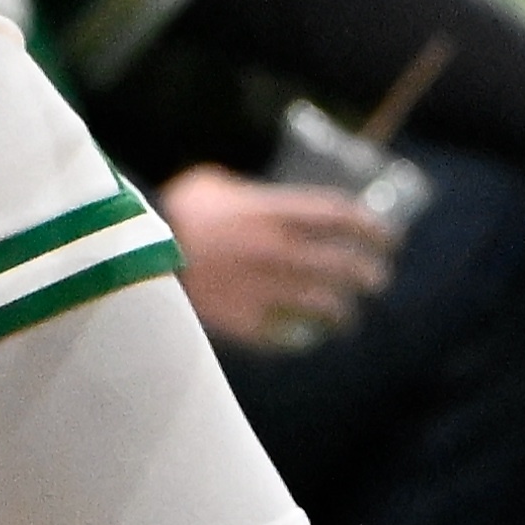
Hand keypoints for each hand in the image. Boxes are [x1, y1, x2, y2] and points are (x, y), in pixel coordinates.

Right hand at [157, 166, 394, 353]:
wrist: (137, 253)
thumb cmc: (172, 211)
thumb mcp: (211, 185)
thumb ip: (243, 193)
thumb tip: (252, 199)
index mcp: (273, 212)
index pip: (339, 217)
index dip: (369, 227)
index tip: (387, 237)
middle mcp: (277, 251)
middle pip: (340, 264)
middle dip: (367, 272)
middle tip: (378, 277)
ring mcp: (263, 289)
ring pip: (320, 304)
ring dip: (342, 311)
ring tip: (349, 316)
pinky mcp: (244, 321)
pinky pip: (284, 334)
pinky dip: (298, 337)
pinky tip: (305, 339)